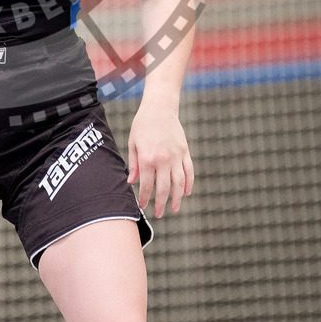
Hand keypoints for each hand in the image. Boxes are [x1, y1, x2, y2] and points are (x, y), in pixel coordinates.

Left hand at [127, 103, 193, 218]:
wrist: (160, 107)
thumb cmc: (142, 124)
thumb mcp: (132, 142)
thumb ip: (133, 164)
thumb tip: (131, 182)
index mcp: (147, 158)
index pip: (146, 185)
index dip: (144, 197)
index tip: (142, 205)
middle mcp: (163, 160)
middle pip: (164, 188)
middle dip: (161, 203)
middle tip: (159, 214)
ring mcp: (176, 156)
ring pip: (179, 183)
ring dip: (177, 198)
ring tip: (174, 209)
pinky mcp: (185, 151)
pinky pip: (189, 171)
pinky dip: (189, 183)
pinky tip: (186, 193)